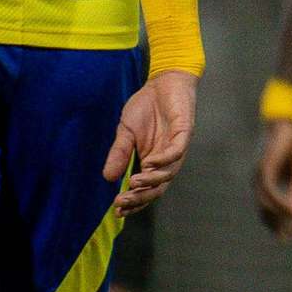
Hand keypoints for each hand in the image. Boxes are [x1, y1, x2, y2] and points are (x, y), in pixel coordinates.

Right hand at [106, 69, 197, 215]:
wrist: (162, 81)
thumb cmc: (146, 107)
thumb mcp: (125, 132)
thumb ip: (119, 153)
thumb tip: (107, 178)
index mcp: (152, 161)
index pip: (146, 189)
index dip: (134, 201)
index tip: (117, 210)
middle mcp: (166, 158)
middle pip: (158, 187)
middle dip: (141, 197)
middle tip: (122, 202)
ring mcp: (176, 146)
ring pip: (169, 173)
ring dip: (152, 181)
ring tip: (134, 183)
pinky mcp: (184, 131)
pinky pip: (177, 151)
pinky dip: (164, 159)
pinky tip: (150, 163)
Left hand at [253, 117, 291, 238]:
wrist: (286, 125)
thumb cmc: (291, 145)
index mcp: (264, 182)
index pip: (267, 209)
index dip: (277, 224)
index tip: (287, 236)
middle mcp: (258, 182)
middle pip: (264, 211)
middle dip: (277, 226)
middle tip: (288, 238)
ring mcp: (259, 176)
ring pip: (267, 205)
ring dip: (281, 218)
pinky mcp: (264, 169)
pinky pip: (272, 193)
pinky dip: (282, 204)